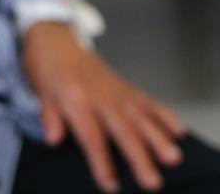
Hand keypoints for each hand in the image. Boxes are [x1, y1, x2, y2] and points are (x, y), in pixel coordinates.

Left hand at [23, 22, 185, 192]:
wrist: (55, 40)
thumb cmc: (46, 69)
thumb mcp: (40, 92)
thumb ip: (49, 116)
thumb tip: (52, 138)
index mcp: (75, 99)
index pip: (91, 136)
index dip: (102, 162)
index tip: (111, 185)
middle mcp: (101, 96)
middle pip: (123, 131)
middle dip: (139, 158)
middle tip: (152, 182)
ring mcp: (117, 92)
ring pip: (141, 118)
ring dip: (159, 139)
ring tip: (173, 159)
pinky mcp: (126, 88)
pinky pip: (148, 102)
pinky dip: (165, 116)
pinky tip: (179, 132)